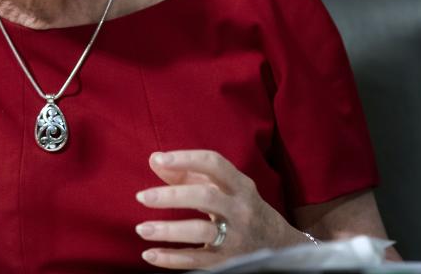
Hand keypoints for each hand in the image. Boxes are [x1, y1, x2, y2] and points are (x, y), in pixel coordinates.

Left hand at [135, 150, 305, 269]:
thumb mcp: (225, 188)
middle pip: (206, 197)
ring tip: (141, 228)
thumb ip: (189, 173)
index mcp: (240, 185)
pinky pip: (196, 260)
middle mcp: (240, 209)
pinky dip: (171, 259)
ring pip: (201, 231)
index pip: (214, 164)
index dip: (186, 158)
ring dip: (168, 230)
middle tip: (142, 197)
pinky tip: (149, 254)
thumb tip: (154, 160)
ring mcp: (236, 237)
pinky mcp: (228, 262)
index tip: (159, 159)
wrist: (279, 246)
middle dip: (171, 196)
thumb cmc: (240, 207)